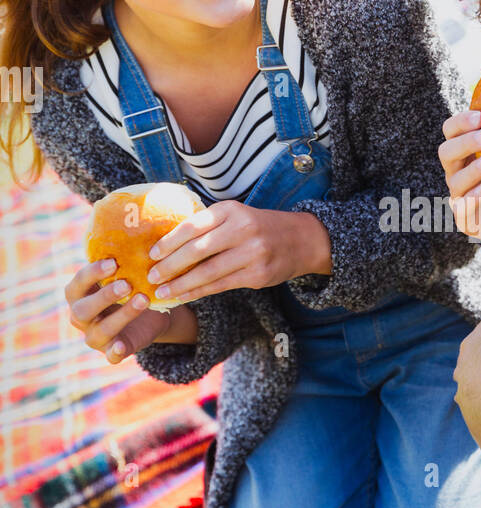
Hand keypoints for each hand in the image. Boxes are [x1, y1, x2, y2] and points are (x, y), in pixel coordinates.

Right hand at [65, 258, 175, 362]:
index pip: (78, 283)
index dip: (92, 274)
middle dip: (105, 296)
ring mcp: (94, 336)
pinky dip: (114, 352)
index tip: (113, 262)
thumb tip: (137, 220)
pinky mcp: (112, 351)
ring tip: (143, 299)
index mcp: (79, 294)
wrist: (149, 312)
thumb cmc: (132, 284)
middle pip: (82, 310)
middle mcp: (81, 316)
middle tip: (127, 283)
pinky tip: (121, 346)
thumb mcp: (126, 270)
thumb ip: (123, 256)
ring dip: (121, 315)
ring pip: (100, 331)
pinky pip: (110, 356)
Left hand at [144, 200, 331, 302]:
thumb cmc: (258, 227)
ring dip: (181, 284)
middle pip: (197, 250)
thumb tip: (168, 245)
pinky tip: (185, 296)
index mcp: (231, 211)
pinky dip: (199, 292)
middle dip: (170, 266)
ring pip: (208, 272)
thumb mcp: (235, 215)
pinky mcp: (258, 275)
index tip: (152, 254)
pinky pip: (221, 286)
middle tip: (152, 277)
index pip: (193, 226)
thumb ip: (208, 225)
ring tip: (163, 292)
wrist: (301, 240)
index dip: (169, 242)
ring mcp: (252, 254)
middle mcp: (242, 230)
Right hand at [439, 109, 480, 242]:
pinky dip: (472, 197)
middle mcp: (457, 171)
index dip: (460, 122)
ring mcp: (459, 195)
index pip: (451, 130)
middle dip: (465, 143)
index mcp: (465, 151)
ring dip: (471, 169)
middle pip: (446, 152)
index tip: (480, 116)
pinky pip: (462, 208)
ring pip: (454, 180)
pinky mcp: (466, 218)